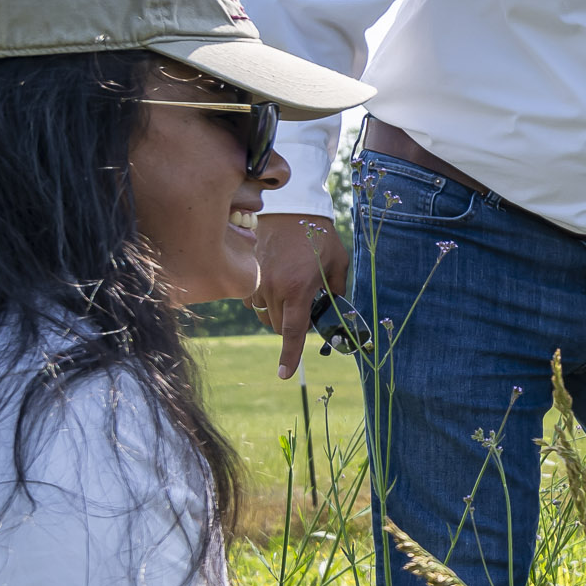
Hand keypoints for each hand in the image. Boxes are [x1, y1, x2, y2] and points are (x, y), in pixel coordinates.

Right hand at [255, 215, 349, 381]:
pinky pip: (252, 304)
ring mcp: (257, 282)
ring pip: (265, 317)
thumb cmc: (318, 236)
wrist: (289, 210)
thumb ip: (337, 291)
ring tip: (292, 292)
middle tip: (307, 305)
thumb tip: (335, 314)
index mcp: (298, 288)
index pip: (292, 331)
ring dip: (278, 315)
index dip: (290, 355)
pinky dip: (264, 303)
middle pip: (279, 328)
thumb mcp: (338, 262)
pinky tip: (276, 286)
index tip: (284, 375)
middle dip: (293, 325)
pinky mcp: (247, 276)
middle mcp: (273, 288)